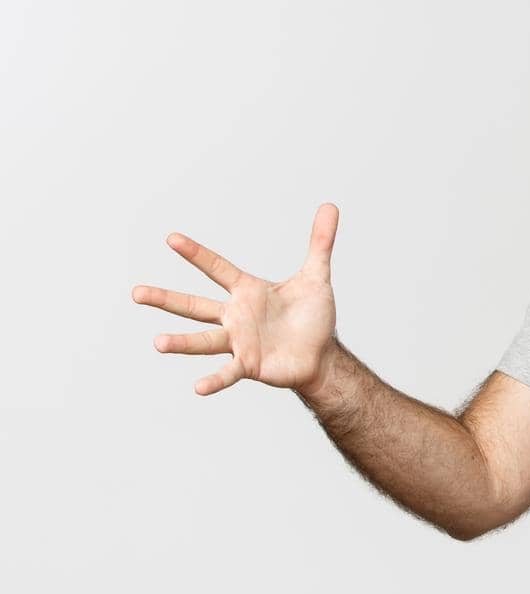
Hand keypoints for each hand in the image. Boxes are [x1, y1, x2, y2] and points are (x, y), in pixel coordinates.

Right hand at [132, 203, 340, 395]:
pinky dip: (214, 380)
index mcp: (247, 291)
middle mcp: (236, 315)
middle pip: (195, 305)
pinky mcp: (249, 365)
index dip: (196, 254)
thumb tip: (329, 206)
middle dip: (166, 298)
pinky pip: (228, 373)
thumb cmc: (313, 317)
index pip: (217, 268)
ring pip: (204, 340)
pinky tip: (198, 388)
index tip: (171, 238)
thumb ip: (320, 243)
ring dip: (181, 343)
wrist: (322, 356)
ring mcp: (239, 341)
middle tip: (136, 292)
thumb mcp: (316, 277)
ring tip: (157, 343)